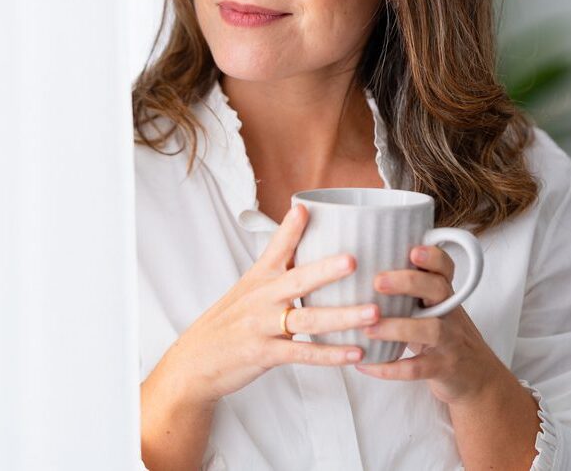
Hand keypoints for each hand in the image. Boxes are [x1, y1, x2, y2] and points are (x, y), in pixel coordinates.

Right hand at [153, 204, 380, 406]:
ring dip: (343, 317)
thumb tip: (306, 241)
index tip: (305, 208)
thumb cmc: (231, 320)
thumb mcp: (250, 287)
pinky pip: (303, 354)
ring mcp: (263, 326)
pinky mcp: (265, 354)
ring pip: (308, 320)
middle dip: (327, 270)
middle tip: (354, 260)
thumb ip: (279, 267)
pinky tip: (356, 352)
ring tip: (373, 312)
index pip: (277, 247)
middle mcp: (262, 297)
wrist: (197, 361)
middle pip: (298, 280)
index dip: (290, 228)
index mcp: (261, 276)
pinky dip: (331, 355)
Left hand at [353, 243, 494, 405]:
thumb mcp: (434, 307)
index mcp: (444, 293)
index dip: (433, 257)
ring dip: (397, 327)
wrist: (478, 377)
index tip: (412, 251)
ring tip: (368, 328)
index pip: (445, 267)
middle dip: (408, 282)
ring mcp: (450, 341)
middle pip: (437, 289)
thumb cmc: (444, 333)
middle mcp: (450, 312)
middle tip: (378, 282)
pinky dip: (390, 367)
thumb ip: (410, 289)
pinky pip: (417, 369)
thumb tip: (362, 266)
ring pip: (430, 329)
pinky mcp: (443, 368)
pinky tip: (365, 365)